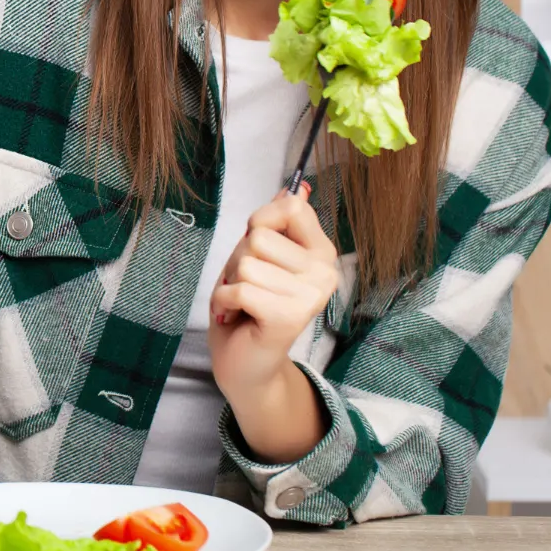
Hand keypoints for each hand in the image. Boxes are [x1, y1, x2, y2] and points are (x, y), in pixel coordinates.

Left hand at [207, 183, 339, 400]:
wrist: (246, 362)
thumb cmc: (250, 303)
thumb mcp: (261, 255)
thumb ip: (279, 222)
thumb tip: (299, 187)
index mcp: (321, 252)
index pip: (291, 207)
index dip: (261, 218)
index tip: (257, 241)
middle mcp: (325, 272)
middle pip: (259, 235)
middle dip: (238, 257)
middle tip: (247, 284)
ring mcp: (311, 296)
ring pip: (246, 262)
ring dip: (231, 282)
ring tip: (243, 301)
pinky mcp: (289, 317)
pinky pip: (240, 289)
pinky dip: (225, 301)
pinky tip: (236, 315)